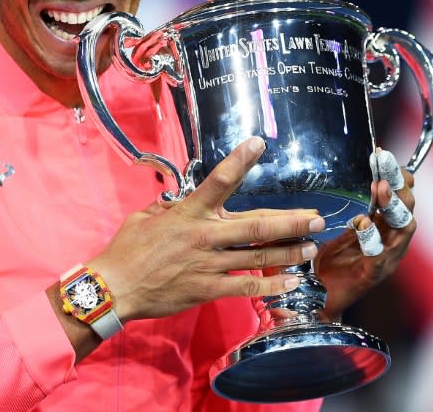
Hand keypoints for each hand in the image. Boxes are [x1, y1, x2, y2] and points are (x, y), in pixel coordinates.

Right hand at [89, 137, 323, 321]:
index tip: (258, 143)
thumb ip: (169, 207)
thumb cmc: (127, 250)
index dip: (240, 160)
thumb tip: (182, 201)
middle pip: (257, 225)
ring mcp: (209, 264)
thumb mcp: (146, 217)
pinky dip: (271, 284)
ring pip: (259, 256)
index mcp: (189, 212)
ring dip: (289, 251)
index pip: (219, 181)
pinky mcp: (208, 289)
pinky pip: (246, 286)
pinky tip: (291, 281)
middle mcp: (205, 236)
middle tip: (317, 218)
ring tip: (312, 247)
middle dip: (291, 221)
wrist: (114, 287)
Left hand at [314, 154, 415, 320]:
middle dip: (399, 184)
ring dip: (393, 207)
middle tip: (386, 165)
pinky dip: (373, 238)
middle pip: (406, 208)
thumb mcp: (334, 230)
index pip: (398, 198)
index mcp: (382, 229)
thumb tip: (342, 181)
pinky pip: (380, 254)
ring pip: (404, 229)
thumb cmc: (324, 265)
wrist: (314, 301)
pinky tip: (362, 223)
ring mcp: (386, 259)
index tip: (382, 155)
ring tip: (381, 189)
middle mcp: (390, 242)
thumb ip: (342, 211)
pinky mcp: (373, 276)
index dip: (395, 176)